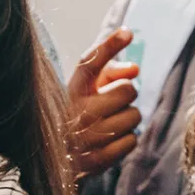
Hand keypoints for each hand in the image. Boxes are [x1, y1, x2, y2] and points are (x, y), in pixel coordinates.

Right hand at [67, 28, 142, 180]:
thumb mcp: (91, 88)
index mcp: (73, 88)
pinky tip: (110, 142)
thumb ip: (112, 71)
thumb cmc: (83, 113)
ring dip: (129, 119)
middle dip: (128, 94)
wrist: (60, 159)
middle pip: (127, 90)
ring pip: (134, 117)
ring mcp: (84, 137)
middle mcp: (75, 111)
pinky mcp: (94, 161)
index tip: (128, 33)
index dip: (109, 46)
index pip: (90, 62)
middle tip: (114, 102)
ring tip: (111, 123)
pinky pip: (131, 141)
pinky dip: (126, 141)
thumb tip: (134, 69)